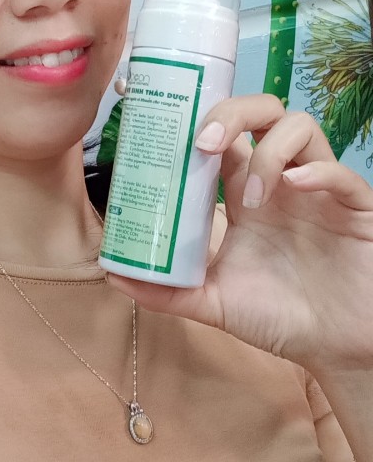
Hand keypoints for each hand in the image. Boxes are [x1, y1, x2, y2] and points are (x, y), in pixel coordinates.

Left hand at [106, 95, 372, 377]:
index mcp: (246, 192)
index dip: (197, 119)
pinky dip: (316, 172)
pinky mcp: (354, 207)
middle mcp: (281, 180)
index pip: (223, 134)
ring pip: (300, 126)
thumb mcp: (215, 303)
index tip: (166, 128)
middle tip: (203, 144)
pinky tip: (295, 188)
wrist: (336, 349)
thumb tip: (112, 273)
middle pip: (261, 112)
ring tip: (251, 197)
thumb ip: (168, 291)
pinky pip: (339, 172)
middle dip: (230, 114)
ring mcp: (319, 188)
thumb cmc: (281, 317)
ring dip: (268, 152)